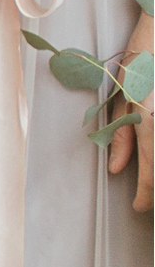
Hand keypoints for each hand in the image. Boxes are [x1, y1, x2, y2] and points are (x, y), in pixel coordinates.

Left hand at [109, 11, 152, 210]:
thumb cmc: (141, 59)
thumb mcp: (122, 96)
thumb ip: (121, 133)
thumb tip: (115, 168)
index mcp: (147, 116)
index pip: (150, 168)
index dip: (146, 192)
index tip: (140, 207)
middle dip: (154, 186)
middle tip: (145, 202)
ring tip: (150, 183)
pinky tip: (153, 154)